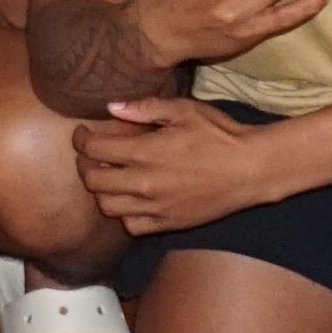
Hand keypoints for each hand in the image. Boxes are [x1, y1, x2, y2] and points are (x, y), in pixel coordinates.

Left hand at [68, 91, 268, 234]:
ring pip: (107, 207)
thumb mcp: (184, 110)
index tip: (82, 134)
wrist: (251, 170)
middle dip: (84, 165)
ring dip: (101, 191)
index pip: (94, 150)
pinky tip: (131, 199)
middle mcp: (145, 183)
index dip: (81, 140)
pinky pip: (131, 225)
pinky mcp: (168, 224)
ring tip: (109, 177)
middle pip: (93, 181)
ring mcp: (155, 208)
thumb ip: (145, 108)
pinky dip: (123, 213)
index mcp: (145, 152)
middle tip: (90, 155)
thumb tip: (112, 107)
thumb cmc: (220, 135)